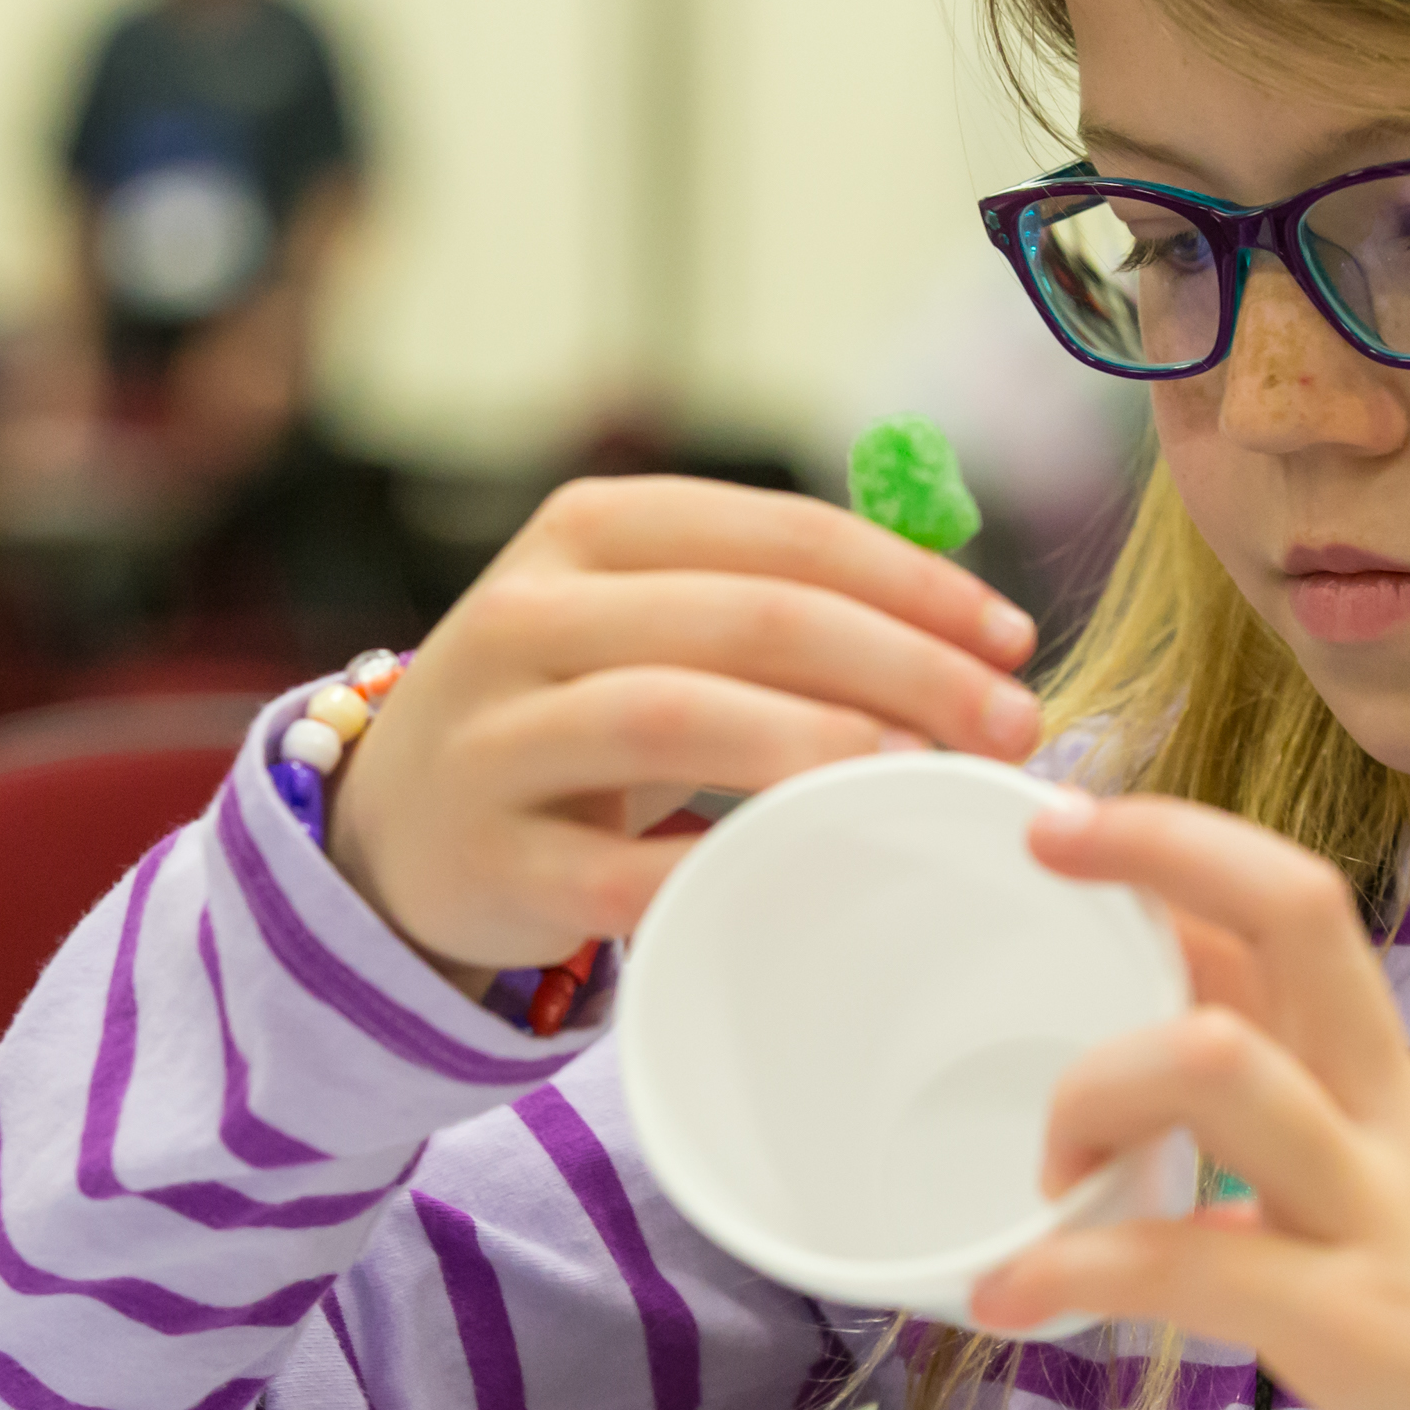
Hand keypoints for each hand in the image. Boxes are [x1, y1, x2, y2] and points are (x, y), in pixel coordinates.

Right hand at [326, 475, 1039, 983]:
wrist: (397, 828)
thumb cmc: (575, 715)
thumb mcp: (649, 623)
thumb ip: (782, 599)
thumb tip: (977, 627)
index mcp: (588, 532)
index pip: (778, 534)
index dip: (912, 582)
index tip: (1012, 640)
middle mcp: (529, 614)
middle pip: (748, 618)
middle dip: (903, 666)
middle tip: (1010, 724)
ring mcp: (498, 736)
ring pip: (674, 716)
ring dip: (818, 748)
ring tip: (922, 779)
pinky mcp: (491, 860)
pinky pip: (622, 871)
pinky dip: (722, 871)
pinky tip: (809, 877)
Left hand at [972, 793, 1409, 1409]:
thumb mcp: (1400, 1184)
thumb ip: (1296, 1124)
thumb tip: (1172, 1078)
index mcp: (1385, 1077)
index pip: (1291, 910)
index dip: (1182, 846)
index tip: (1071, 823)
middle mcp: (1381, 1111)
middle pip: (1294, 914)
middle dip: (1158, 850)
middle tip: (1045, 854)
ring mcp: (1370, 1206)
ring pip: (1222, 1063)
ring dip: (1093, 1089)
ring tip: (1046, 1173)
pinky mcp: (1350, 1319)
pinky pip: (1188, 1262)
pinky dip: (1074, 1271)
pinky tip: (1010, 1297)